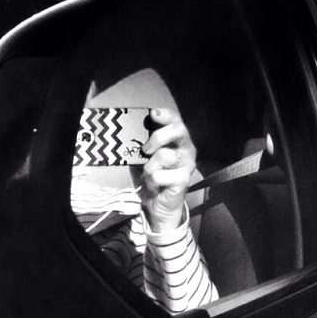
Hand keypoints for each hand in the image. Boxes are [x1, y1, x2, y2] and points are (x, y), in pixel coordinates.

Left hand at [139, 107, 195, 231]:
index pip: (175, 120)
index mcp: (177, 139)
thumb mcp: (143, 157)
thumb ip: (142, 143)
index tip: (153, 113)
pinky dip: (151, 182)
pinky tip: (155, 186)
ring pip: (165, 155)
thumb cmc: (151, 176)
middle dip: (158, 137)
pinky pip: (159, 175)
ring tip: (150, 175)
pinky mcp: (184, 179)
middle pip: (178, 130)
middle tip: (146, 149)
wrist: (157, 204)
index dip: (165, 114)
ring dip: (149, 167)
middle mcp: (186, 148)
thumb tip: (128, 133)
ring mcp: (188, 164)